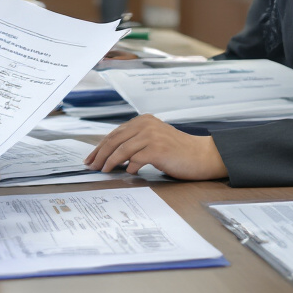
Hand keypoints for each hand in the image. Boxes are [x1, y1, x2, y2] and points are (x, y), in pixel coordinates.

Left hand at [84, 114, 227, 179]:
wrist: (202, 155)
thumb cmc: (178, 151)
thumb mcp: (154, 139)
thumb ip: (135, 142)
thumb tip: (110, 156)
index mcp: (143, 121)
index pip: (115, 134)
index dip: (100, 147)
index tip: (91, 158)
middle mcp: (146, 124)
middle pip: (114, 140)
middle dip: (100, 154)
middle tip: (91, 166)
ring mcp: (152, 136)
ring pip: (121, 149)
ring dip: (110, 162)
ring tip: (104, 171)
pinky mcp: (158, 149)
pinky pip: (136, 159)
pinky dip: (129, 167)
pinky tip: (128, 172)